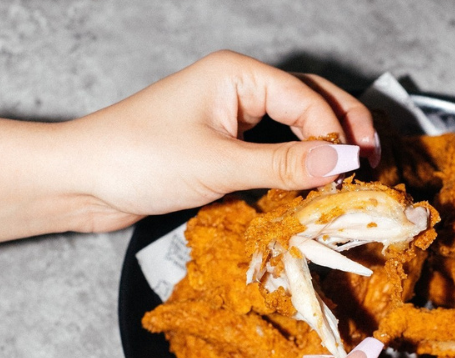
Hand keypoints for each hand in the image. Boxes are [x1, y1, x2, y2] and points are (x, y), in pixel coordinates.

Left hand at [62, 50, 378, 231]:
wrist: (82, 182)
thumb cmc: (136, 158)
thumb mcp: (218, 164)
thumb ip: (283, 165)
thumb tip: (342, 163)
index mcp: (237, 75)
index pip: (307, 99)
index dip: (337, 133)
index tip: (357, 168)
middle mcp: (237, 89)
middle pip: (310, 102)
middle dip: (344, 129)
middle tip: (373, 161)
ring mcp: (231, 117)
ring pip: (294, 126)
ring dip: (324, 147)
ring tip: (351, 173)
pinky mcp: (223, 146)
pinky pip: (274, 150)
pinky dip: (298, 165)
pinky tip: (312, 184)